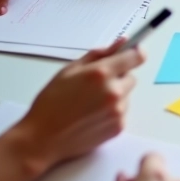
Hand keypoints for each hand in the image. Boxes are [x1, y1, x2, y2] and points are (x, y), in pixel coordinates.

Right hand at [10, 39, 143, 171]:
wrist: (43, 138)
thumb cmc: (51, 102)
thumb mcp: (69, 70)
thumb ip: (98, 54)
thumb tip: (122, 42)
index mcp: (101, 73)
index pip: (136, 57)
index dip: (135, 52)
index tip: (132, 52)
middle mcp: (114, 91)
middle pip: (131, 77)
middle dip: (118, 77)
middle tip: (96, 85)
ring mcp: (118, 111)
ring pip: (127, 95)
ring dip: (115, 95)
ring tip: (90, 103)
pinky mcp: (119, 127)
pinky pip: (123, 111)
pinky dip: (112, 111)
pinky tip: (92, 115)